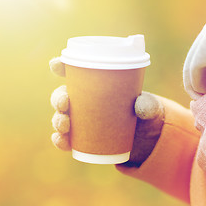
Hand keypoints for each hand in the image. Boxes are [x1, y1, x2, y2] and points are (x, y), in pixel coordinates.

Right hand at [49, 57, 164, 165]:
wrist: (145, 137)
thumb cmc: (143, 112)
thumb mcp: (149, 107)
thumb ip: (148, 105)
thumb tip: (140, 107)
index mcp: (95, 85)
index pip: (73, 72)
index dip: (60, 66)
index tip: (56, 64)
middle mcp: (83, 101)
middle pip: (62, 95)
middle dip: (58, 98)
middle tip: (65, 103)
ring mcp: (81, 120)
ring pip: (61, 117)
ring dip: (57, 120)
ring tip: (65, 125)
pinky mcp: (82, 138)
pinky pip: (66, 139)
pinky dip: (60, 140)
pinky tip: (61, 140)